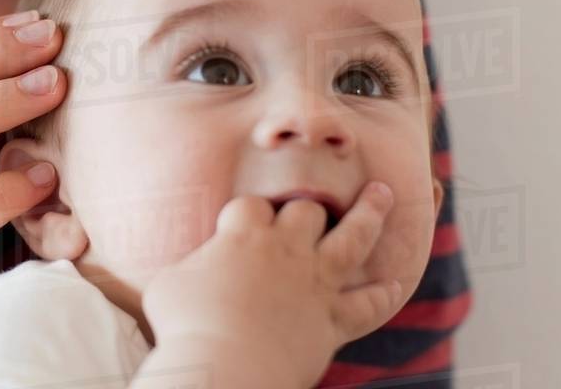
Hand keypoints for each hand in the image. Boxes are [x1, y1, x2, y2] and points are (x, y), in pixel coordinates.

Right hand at [140, 182, 400, 388]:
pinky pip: (368, 305)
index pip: (251, 205)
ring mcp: (315, 283)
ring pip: (354, 238)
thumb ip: (183, 267)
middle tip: (316, 207)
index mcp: (244, 235)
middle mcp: (286, 250)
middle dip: (310, 208)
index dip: (248, 213)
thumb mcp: (166, 284)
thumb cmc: (185, 324)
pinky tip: (394, 284)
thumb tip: (169, 266)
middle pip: (307, 210)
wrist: (224, 365)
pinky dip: (382, 295)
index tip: (242, 224)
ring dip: (371, 214)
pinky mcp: (333, 320)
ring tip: (383, 194)